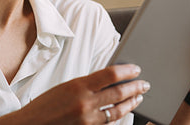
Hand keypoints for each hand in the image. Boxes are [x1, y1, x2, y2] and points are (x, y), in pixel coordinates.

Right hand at [18, 64, 149, 124]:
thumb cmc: (46, 105)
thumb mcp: (66, 87)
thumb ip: (88, 84)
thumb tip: (111, 78)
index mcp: (78, 85)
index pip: (110, 74)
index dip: (127, 71)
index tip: (137, 69)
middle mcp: (84, 103)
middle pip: (118, 93)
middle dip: (135, 88)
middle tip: (144, 84)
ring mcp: (87, 120)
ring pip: (117, 110)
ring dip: (130, 103)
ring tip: (138, 97)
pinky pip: (107, 123)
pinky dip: (117, 116)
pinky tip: (123, 111)